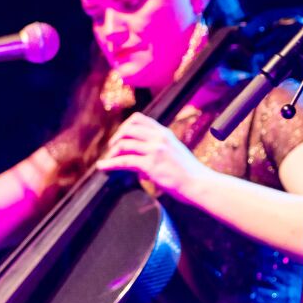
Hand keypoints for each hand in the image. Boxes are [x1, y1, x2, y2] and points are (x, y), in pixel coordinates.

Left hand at [96, 113, 211, 199]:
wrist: (199, 183)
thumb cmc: (189, 172)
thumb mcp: (175, 152)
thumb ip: (159, 148)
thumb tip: (138, 157)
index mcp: (165, 133)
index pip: (139, 119)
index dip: (125, 126)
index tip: (120, 137)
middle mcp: (159, 138)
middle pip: (128, 128)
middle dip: (116, 138)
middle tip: (111, 149)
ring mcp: (155, 150)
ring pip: (124, 143)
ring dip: (112, 152)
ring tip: (108, 161)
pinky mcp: (151, 164)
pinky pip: (124, 161)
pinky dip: (110, 164)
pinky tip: (103, 167)